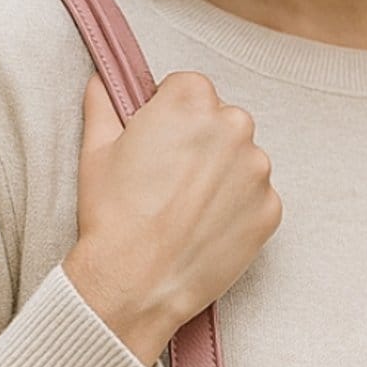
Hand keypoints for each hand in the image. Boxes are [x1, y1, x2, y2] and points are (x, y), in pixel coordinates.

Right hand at [64, 70, 282, 366]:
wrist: (135, 282)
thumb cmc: (114, 216)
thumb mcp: (96, 150)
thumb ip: (103, 105)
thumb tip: (101, 83)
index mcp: (191, 99)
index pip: (190, 90)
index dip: (171, 117)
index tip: (159, 144)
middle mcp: (234, 126)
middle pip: (222, 123)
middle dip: (202, 144)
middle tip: (172, 181)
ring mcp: (257, 171)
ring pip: (243, 161)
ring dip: (223, 177)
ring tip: (188, 210)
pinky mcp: (270, 211)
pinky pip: (257, 201)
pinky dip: (238, 212)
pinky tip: (206, 229)